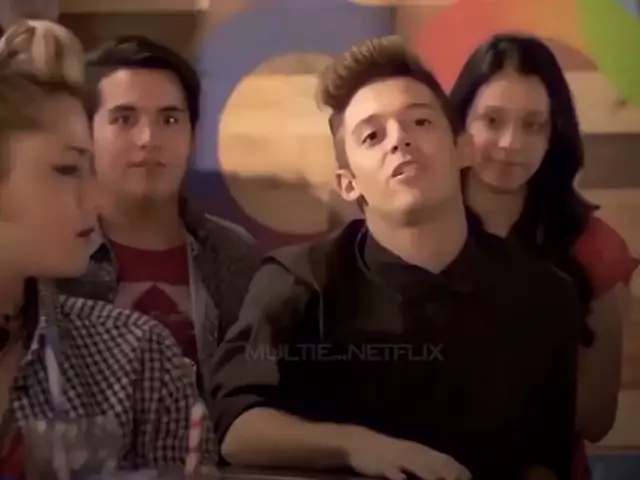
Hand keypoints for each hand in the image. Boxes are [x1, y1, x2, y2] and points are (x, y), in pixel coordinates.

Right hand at [340, 425, 471, 479]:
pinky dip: (398, 475)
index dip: (455, 467)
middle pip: (432, 462)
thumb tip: (439, 471)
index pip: (440, 458)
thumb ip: (420, 462)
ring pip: (415, 466)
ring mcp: (396, 458)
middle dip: (447, 472)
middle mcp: (409, 452)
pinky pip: (392, 470)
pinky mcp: (382, 464)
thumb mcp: (404, 455)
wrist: (356, 442)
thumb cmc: (384, 451)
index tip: (469, 477)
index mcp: (416, 450)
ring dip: (428, 474)